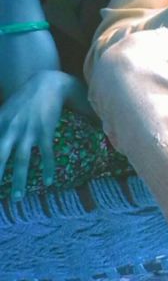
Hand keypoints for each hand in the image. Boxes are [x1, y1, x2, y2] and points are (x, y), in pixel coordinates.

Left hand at [0, 70, 90, 199]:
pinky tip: (49, 181)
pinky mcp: (45, 131)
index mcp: (0, 124)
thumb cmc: (25, 97)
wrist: (48, 83)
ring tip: (18, 197)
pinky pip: (46, 154)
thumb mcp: (5, 109)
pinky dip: (48, 169)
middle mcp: (11, 129)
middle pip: (0, 159)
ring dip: (19, 181)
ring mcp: (28, 131)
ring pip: (21, 161)